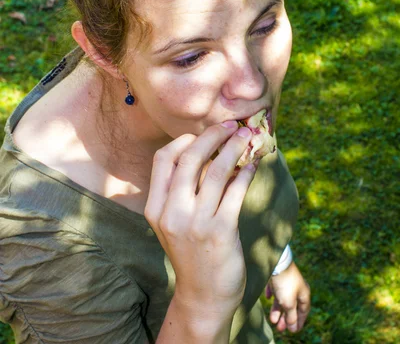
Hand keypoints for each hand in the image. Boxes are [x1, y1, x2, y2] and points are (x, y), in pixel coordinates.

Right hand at [144, 122, 258, 318]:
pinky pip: (236, 191)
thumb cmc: (191, 253)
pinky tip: (253, 165)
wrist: (203, 297)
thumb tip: (209, 151)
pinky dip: (246, 173)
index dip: (184, 140)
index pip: (163, 159)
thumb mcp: (174, 223)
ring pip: (216, 171)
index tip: (202, 133)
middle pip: (190, 158)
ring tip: (248, 137)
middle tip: (232, 126)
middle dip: (213, 135)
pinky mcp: (221, 231)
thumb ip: (182, 191)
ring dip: (235, 148)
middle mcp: (172, 213)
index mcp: (155, 208)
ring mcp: (196, 223)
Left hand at [266, 262, 310, 332]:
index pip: (304, 311)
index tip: (293, 331)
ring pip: (283, 299)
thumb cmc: (285, 283)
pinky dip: (272, 295)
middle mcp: (297, 288)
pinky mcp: (278, 277)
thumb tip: (293, 327)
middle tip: (280, 329)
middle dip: (286, 318)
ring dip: (278, 310)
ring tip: (272, 320)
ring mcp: (287, 282)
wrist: (276, 262)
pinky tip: (268, 298)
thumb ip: (291, 316)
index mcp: (304, 294)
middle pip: (293, 306)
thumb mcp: (289, 303)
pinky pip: (276, 288)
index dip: (299, 322)